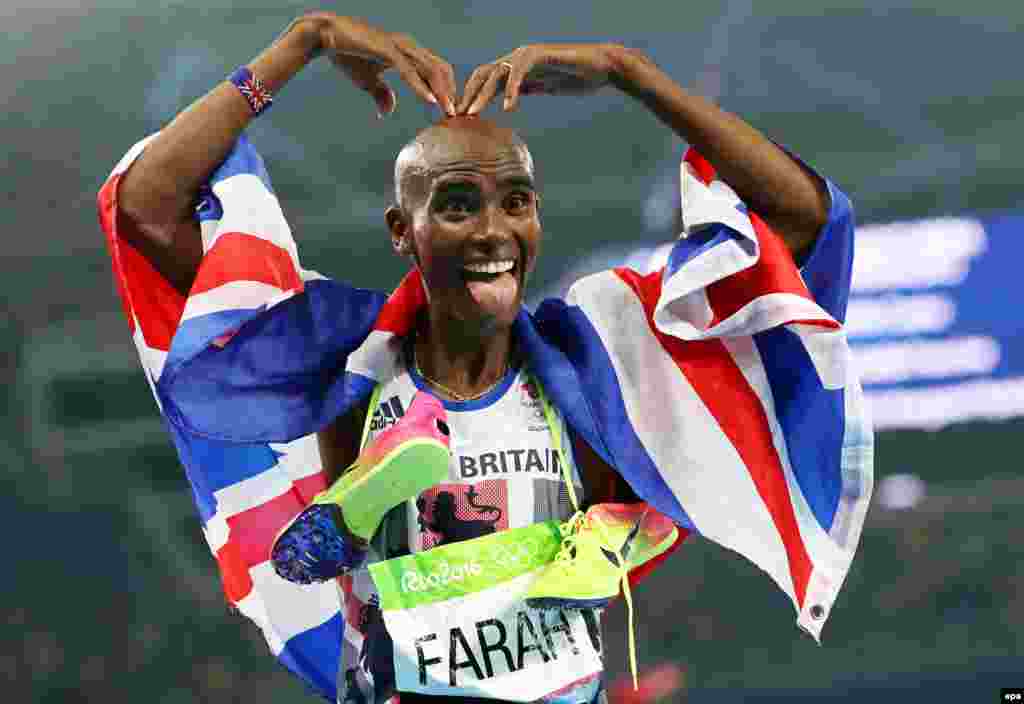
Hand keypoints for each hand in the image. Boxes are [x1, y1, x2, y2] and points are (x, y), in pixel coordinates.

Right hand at [304, 13, 456, 115]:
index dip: (447, 90)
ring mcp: (400, 46)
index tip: (450, 112)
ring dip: (442, 92)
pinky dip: (422, 87)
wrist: (326, 36)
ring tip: (449, 112)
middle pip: (441, 70)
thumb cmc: (347, 55)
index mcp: (408, 52)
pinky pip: (410, 70)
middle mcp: (409, 46)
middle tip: (456, 116)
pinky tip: (431, 101)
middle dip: (451, 93)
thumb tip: (388, 111)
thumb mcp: (368, 81)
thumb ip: (382, 94)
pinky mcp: (388, 49)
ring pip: (430, 69)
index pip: (437, 71)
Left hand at [458, 43, 627, 114]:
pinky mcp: (540, 55)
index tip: (461, 118)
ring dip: (482, 94)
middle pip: (483, 74)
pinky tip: (509, 108)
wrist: (602, 67)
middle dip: (468, 95)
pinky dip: (512, 90)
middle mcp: (517, 58)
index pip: (485, 80)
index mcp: (515, 66)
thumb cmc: (576, 77)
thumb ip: (526, 89)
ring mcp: (527, 55)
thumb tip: (508, 101)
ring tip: (473, 113)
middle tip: (458, 117)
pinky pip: (520, 73)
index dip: (471, 97)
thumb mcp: (544, 86)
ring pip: (496, 73)